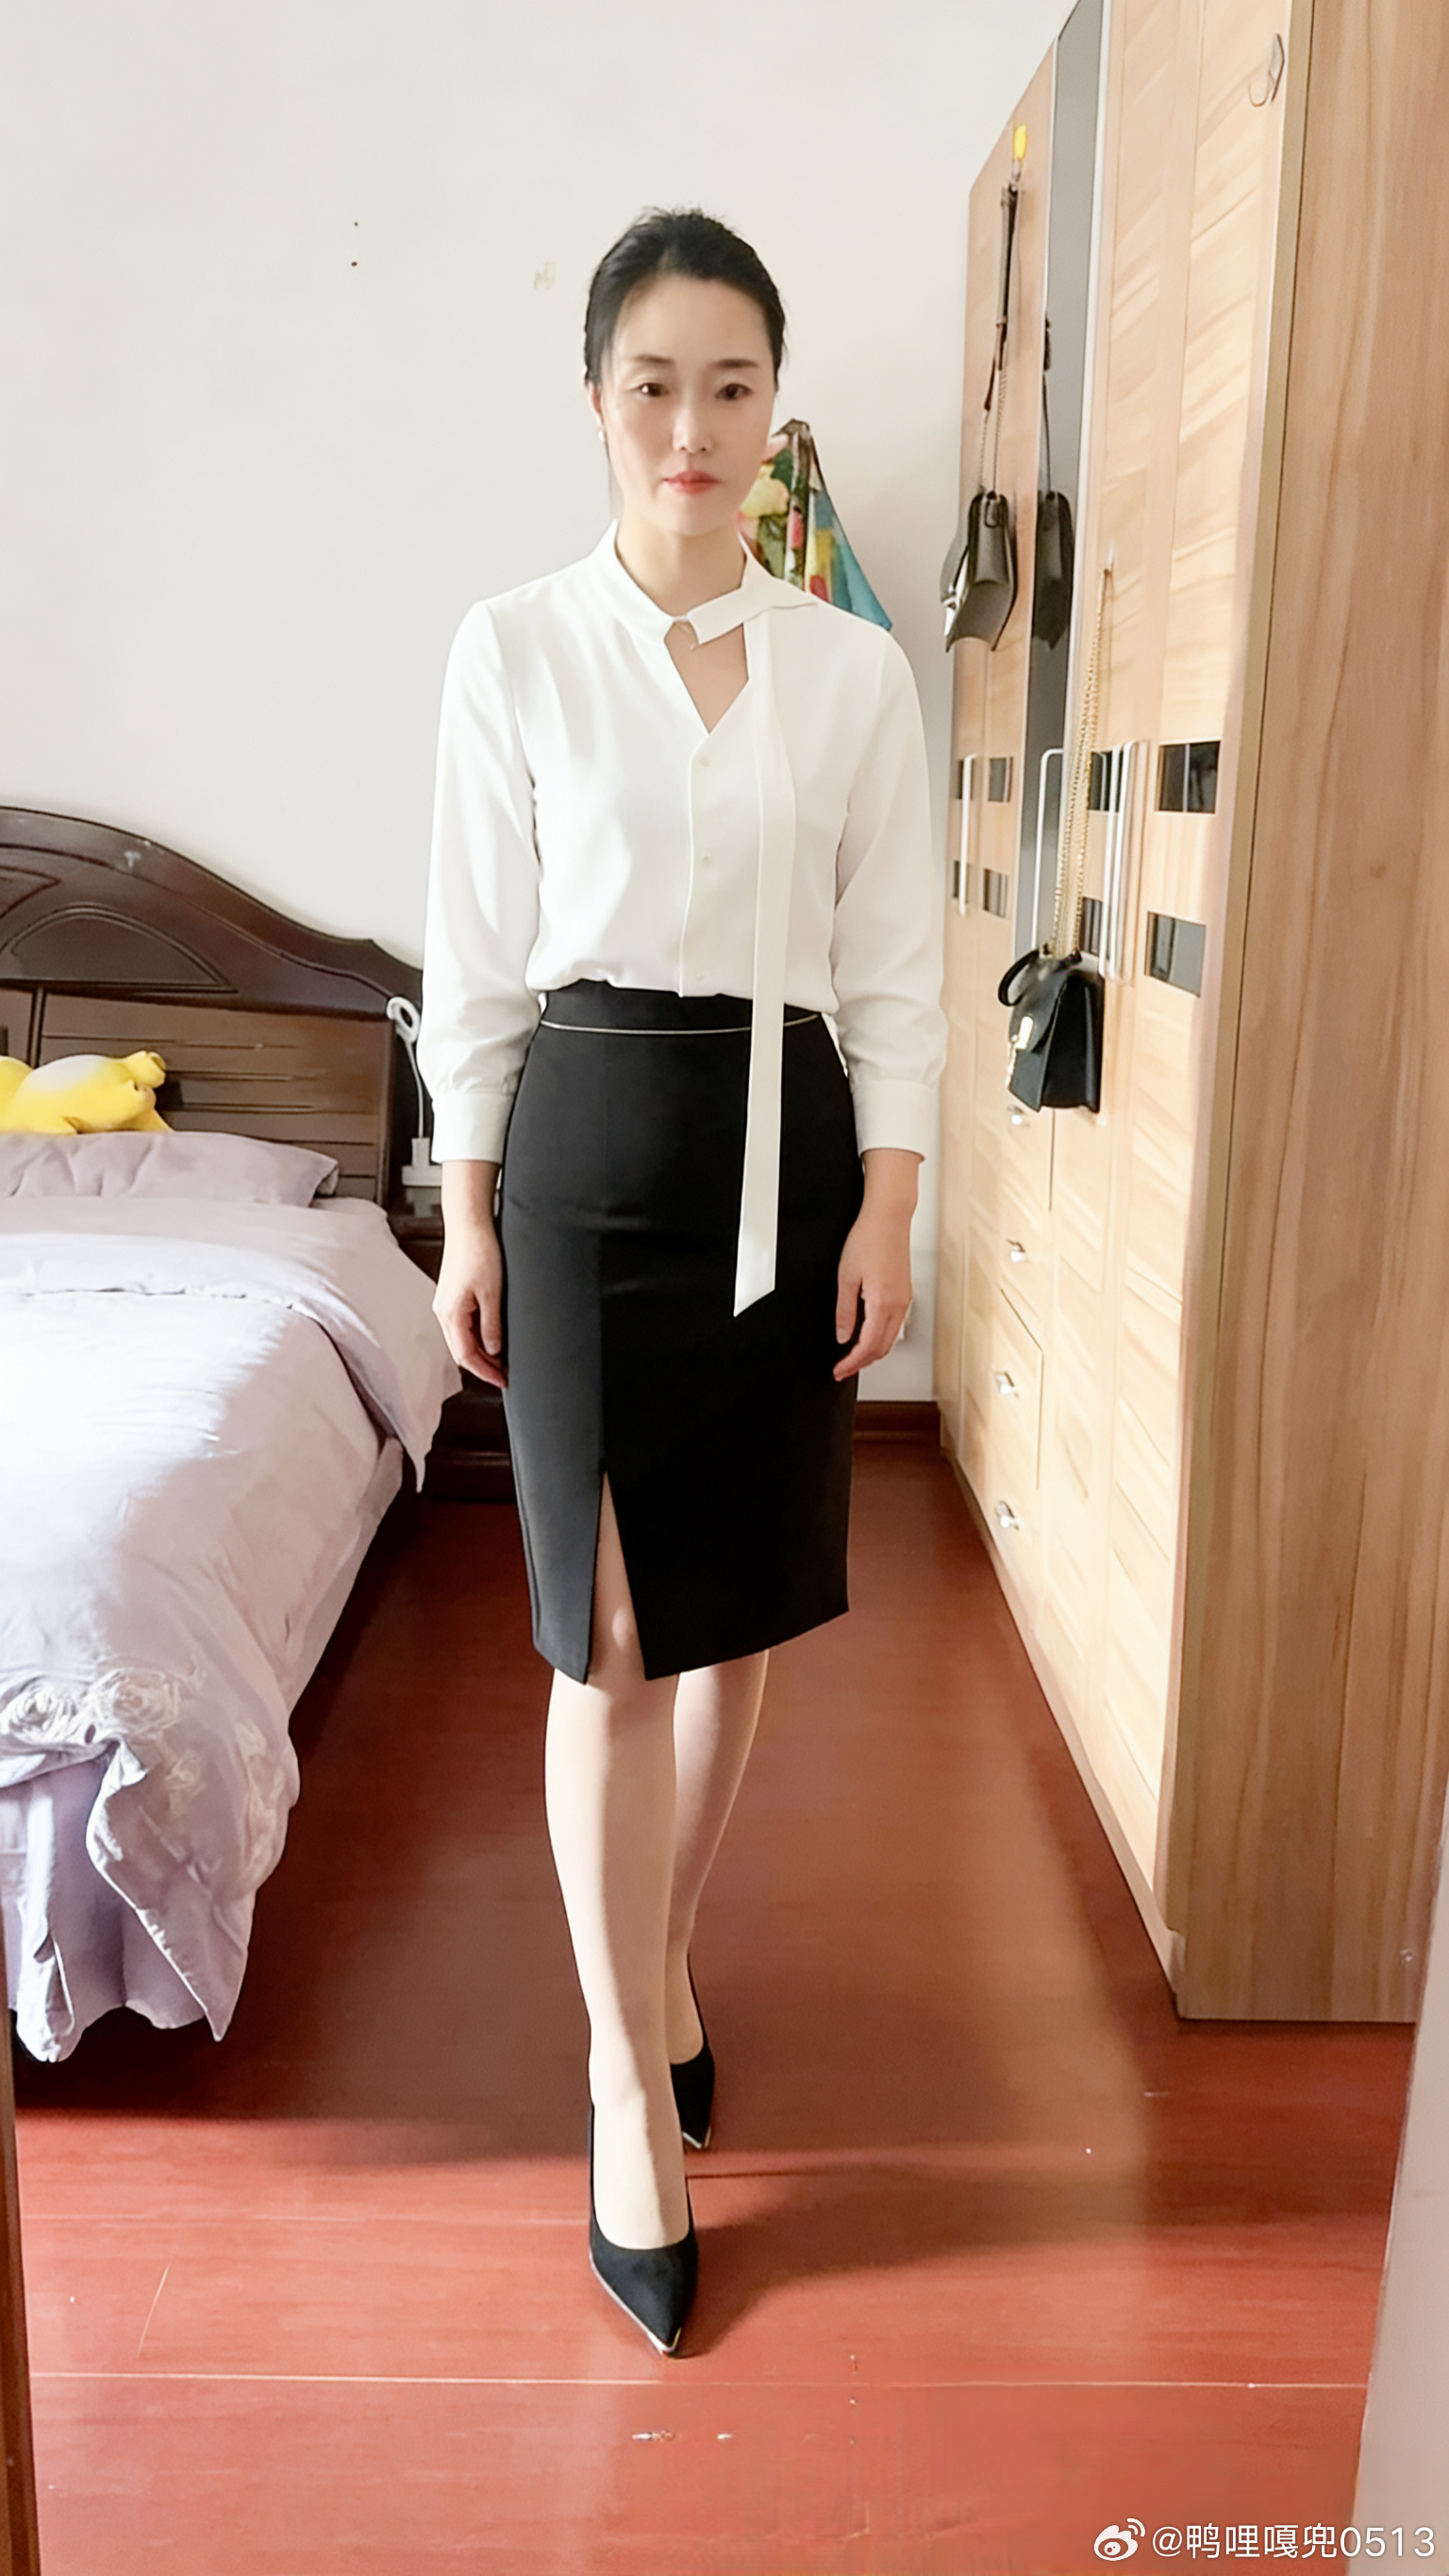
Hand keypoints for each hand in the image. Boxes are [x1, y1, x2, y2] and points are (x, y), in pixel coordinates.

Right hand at [434, 1161, 506, 1388]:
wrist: (468, 1224)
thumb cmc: (480, 1253)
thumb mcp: (492, 1293)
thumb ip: (491, 1325)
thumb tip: (494, 1351)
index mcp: (451, 1314)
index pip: (466, 1356)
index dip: (486, 1372)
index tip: (504, 1381)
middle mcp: (443, 1312)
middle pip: (461, 1352)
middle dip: (482, 1366)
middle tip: (505, 1375)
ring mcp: (445, 1304)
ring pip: (460, 1340)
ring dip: (480, 1353)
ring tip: (502, 1360)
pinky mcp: (451, 1296)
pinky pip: (461, 1326)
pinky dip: (475, 1338)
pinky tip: (491, 1338)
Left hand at [833, 1148, 920, 1383]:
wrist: (888, 1219)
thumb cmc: (868, 1240)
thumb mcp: (846, 1278)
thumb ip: (845, 1311)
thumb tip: (843, 1336)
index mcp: (883, 1303)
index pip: (868, 1346)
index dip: (852, 1363)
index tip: (839, 1371)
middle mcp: (898, 1305)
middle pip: (882, 1348)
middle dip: (862, 1363)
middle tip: (843, 1369)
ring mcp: (904, 1299)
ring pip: (890, 1338)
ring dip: (872, 1351)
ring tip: (853, 1356)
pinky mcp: (905, 1293)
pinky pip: (894, 1324)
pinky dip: (880, 1337)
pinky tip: (867, 1335)